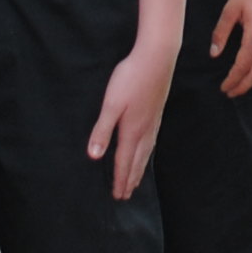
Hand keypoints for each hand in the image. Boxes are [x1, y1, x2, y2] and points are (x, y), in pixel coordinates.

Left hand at [88, 39, 172, 197]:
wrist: (157, 57)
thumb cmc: (131, 78)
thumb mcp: (111, 104)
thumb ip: (102, 131)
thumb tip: (94, 156)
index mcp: (132, 130)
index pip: (124, 161)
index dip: (120, 179)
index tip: (117, 195)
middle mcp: (145, 130)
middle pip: (137, 161)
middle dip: (130, 179)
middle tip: (126, 195)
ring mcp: (153, 121)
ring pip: (146, 152)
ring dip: (140, 168)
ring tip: (137, 180)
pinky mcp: (157, 111)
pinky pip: (152, 141)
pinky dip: (148, 153)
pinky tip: (148, 149)